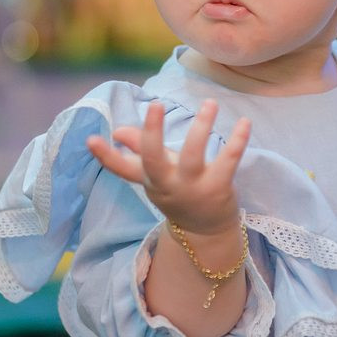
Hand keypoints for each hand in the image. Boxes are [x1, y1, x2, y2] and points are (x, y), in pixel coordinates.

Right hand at [86, 99, 250, 233]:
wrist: (205, 233)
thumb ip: (139, 151)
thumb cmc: (178, 194)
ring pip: (192, 156)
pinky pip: (228, 161)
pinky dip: (238, 141)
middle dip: (152, 134)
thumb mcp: (157, 176)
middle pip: (154, 160)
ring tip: (210, 103)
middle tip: (155, 106)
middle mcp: (168, 184)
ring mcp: (193, 187)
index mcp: (151, 180)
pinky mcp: (218, 188)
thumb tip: (117, 131)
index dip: (106, 156)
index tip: (91, 139)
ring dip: (201, 128)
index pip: (122, 169)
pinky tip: (245, 122)